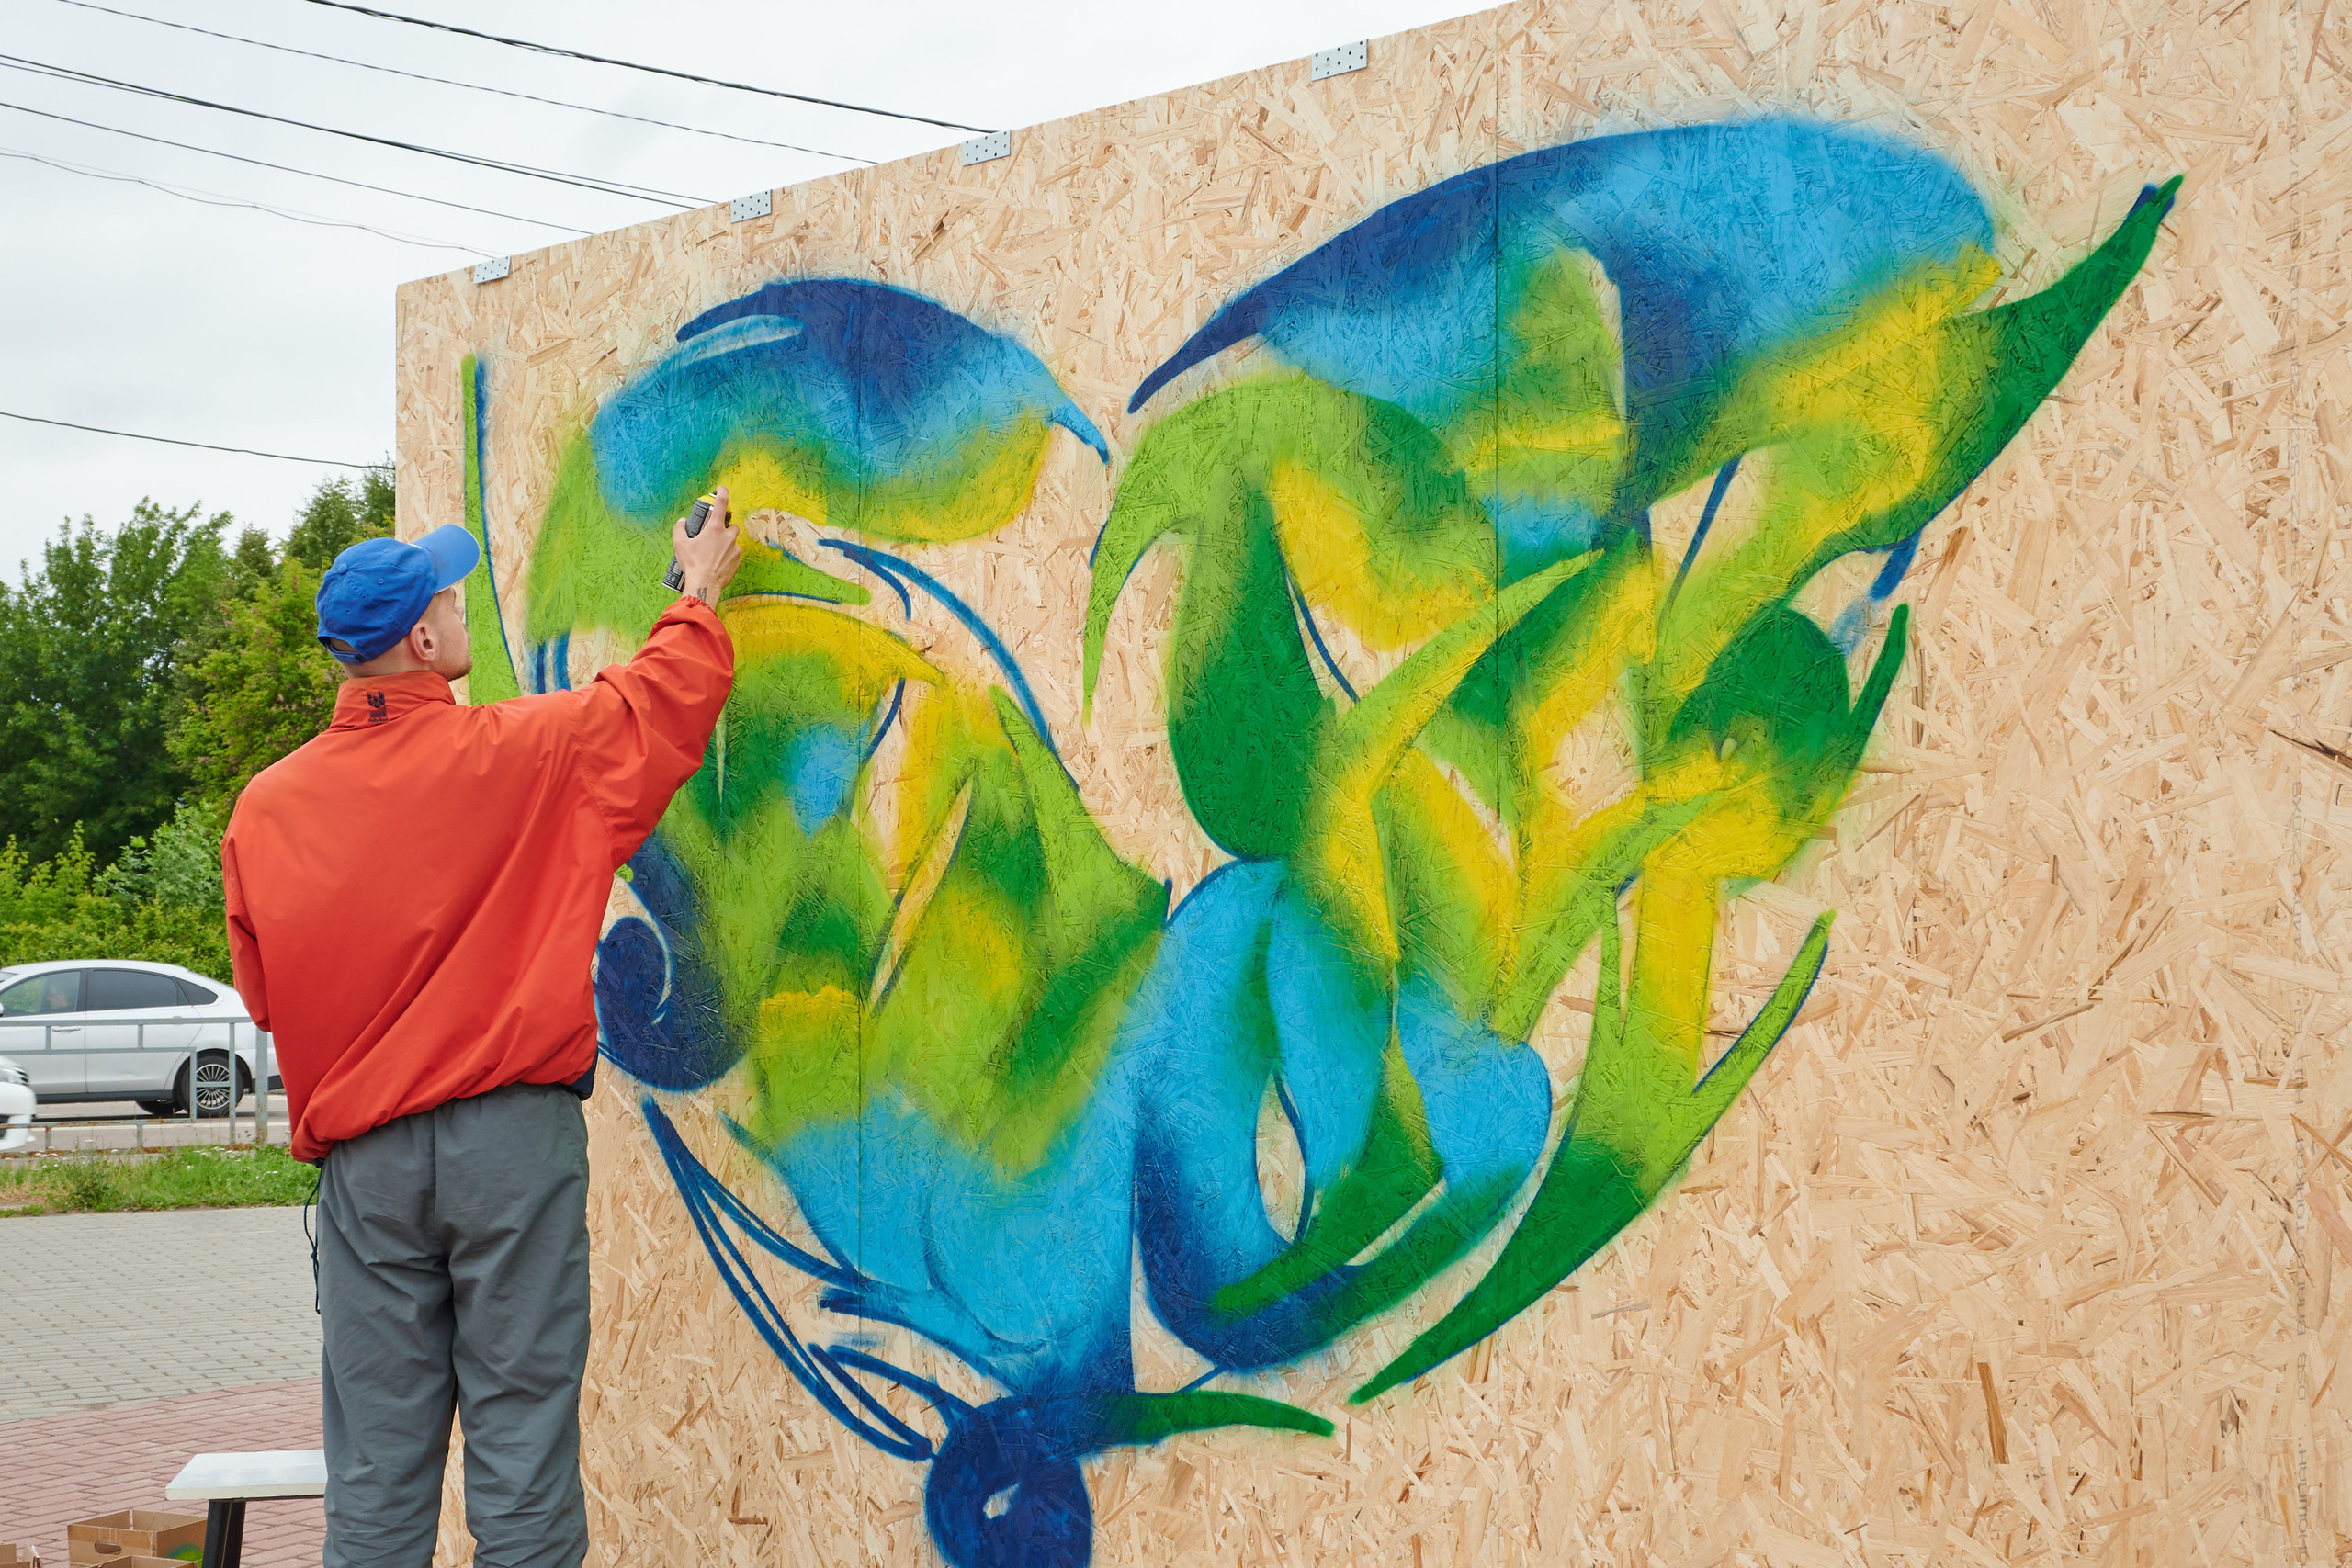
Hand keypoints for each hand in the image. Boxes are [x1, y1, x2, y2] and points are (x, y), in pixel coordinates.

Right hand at [672, 485, 741, 605]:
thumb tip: (681, 522)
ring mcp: (735, 550)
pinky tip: (718, 563)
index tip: (722, 488)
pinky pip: (735, 555)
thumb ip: (679, 529)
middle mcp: (728, 537)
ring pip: (734, 542)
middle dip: (725, 528)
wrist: (705, 585)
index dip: (723, 493)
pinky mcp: (738, 562)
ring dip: (727, 544)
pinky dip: (728, 556)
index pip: (722, 504)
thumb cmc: (693, 564)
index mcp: (715, 529)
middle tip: (714, 535)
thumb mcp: (680, 545)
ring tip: (714, 553)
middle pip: (732, 526)